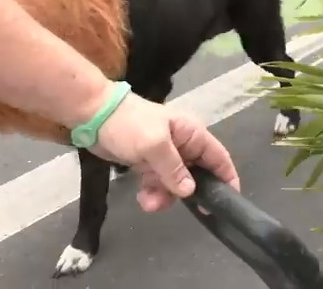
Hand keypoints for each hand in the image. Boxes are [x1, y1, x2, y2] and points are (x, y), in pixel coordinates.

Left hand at [92, 93, 238, 211]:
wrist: (94, 117)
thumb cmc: (129, 124)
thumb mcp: (154, 145)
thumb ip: (174, 168)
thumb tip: (190, 191)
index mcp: (191, 134)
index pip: (218, 157)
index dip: (226, 178)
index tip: (229, 201)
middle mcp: (183, 146)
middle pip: (196, 176)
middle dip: (186, 193)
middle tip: (174, 205)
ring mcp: (164, 156)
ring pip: (175, 184)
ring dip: (164, 196)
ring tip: (148, 201)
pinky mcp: (148, 164)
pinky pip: (158, 184)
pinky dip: (152, 193)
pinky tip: (142, 196)